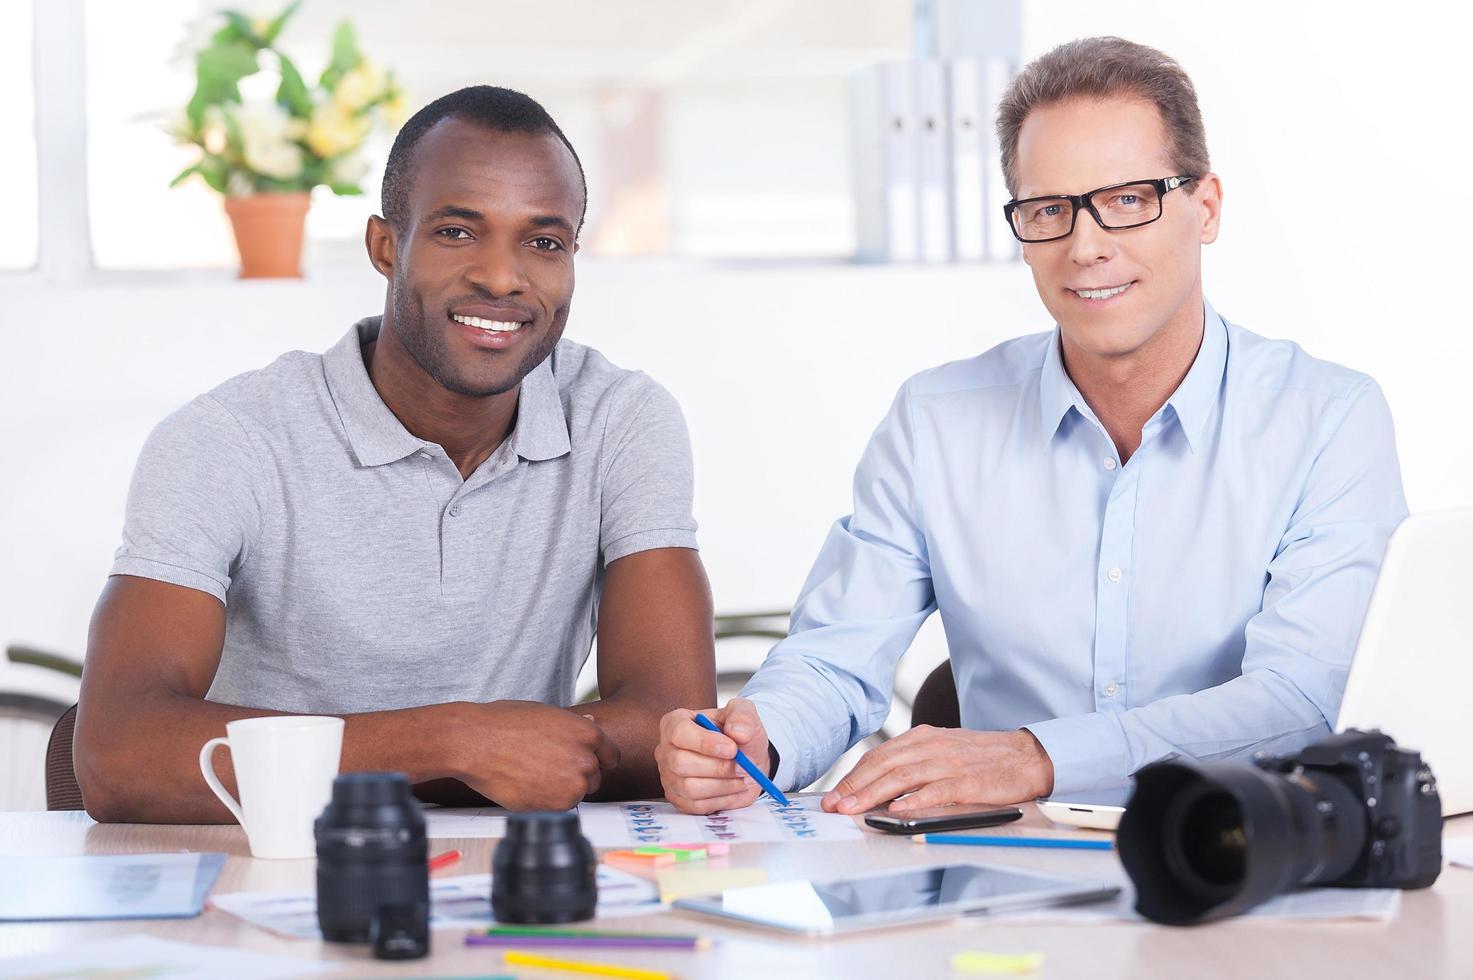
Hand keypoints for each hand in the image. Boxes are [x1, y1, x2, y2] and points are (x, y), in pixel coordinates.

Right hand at [448, 701, 619, 809]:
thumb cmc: (505, 724)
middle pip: (595, 778)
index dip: (596, 759)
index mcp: (589, 734)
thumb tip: (592, 723)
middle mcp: (586, 760)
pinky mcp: (554, 807)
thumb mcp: (547, 713)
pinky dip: (546, 803)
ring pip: (577, 795)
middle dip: (576, 776)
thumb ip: (574, 725)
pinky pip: (559, 809)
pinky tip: (526, 787)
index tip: (581, 762)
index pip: (611, 756)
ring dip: (561, 790)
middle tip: (548, 768)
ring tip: (533, 775)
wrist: (476, 743)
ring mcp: (572, 786)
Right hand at [656, 698, 769, 813]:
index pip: (679, 732)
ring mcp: (669, 776)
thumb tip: (737, 732)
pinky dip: (721, 800)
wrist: (746, 760)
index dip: (705, 742)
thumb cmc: (738, 735)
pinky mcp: (679, 799)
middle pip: (681, 763)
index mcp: (675, 722)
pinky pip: (696, 805)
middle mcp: (666, 750)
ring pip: (689, 787)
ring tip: (741, 776)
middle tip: (743, 766)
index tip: (732, 749)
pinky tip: (734, 788)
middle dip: (718, 767)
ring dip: (723, 785)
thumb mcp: (744, 714)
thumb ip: (742, 716)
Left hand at [821, 727, 1053, 814]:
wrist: (1026, 756)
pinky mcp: (968, 782)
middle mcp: (932, 746)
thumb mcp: (943, 750)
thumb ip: (913, 763)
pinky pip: (936, 791)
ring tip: (853, 809)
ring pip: (903, 777)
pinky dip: (915, 800)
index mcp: (923, 738)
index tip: (834, 794)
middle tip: (833, 805)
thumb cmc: (982, 758)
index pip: (879, 757)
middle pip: (884, 766)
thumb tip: (878, 787)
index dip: (853, 776)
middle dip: (854, 786)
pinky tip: (897, 810)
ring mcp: (949, 763)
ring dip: (873, 794)